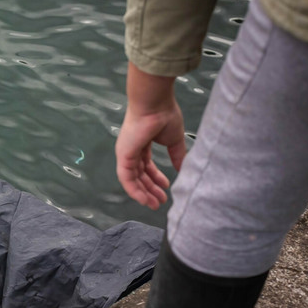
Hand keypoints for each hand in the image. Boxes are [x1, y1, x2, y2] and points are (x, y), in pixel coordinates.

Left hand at [116, 62, 187, 209]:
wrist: (154, 103)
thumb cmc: (164, 115)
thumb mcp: (174, 140)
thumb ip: (177, 156)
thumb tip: (184, 169)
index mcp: (141, 143)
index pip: (146, 165)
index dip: (156, 178)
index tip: (166, 188)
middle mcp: (131, 149)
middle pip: (139, 174)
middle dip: (150, 189)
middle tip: (161, 201)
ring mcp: (126, 153)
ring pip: (132, 179)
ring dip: (144, 193)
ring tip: (155, 204)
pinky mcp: (123, 156)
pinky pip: (126, 178)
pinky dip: (135, 190)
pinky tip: (144, 199)